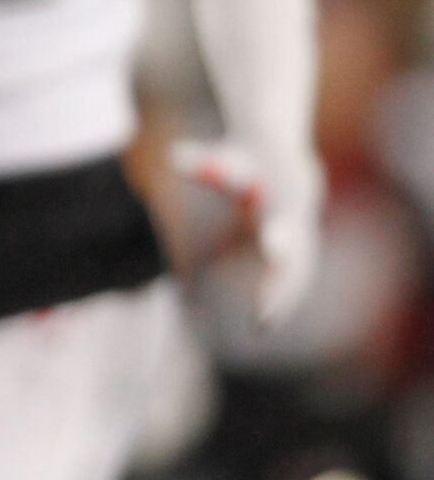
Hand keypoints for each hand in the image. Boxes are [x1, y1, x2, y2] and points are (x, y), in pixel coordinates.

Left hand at [169, 138, 324, 324]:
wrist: (280, 153)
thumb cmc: (244, 157)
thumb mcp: (223, 157)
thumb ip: (204, 162)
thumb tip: (175, 157)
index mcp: (285, 196)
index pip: (284, 221)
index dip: (279, 238)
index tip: (272, 255)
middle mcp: (299, 219)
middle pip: (297, 257)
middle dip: (283, 285)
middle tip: (263, 314)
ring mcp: (303, 234)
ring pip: (299, 272)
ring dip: (284, 300)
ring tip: (261, 325)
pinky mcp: (300, 247)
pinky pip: (296, 277)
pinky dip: (283, 298)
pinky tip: (265, 322)